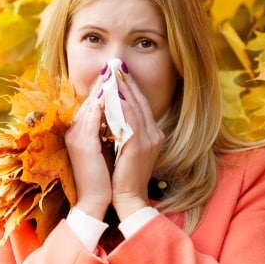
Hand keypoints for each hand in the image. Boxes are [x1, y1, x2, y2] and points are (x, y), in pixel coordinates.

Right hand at [65, 75, 111, 219]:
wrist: (97, 201)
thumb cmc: (105, 176)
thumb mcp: (107, 147)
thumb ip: (110, 129)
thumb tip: (121, 113)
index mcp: (80, 130)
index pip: (93, 102)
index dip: (104, 87)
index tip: (116, 72)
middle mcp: (75, 130)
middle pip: (91, 99)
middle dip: (105, 81)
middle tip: (115, 64)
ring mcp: (77, 135)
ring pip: (92, 104)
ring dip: (104, 87)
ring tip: (115, 72)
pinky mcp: (82, 143)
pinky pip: (93, 117)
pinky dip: (103, 104)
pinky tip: (112, 92)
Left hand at [110, 71, 163, 219]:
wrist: (127, 199)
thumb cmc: (122, 176)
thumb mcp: (125, 148)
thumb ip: (123, 129)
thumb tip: (111, 110)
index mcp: (152, 134)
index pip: (140, 104)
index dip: (130, 87)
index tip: (119, 71)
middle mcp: (154, 134)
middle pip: (140, 101)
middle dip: (127, 81)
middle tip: (116, 64)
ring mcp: (149, 139)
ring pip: (135, 107)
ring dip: (122, 89)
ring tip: (112, 73)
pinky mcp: (138, 146)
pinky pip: (129, 120)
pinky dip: (121, 105)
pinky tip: (112, 94)